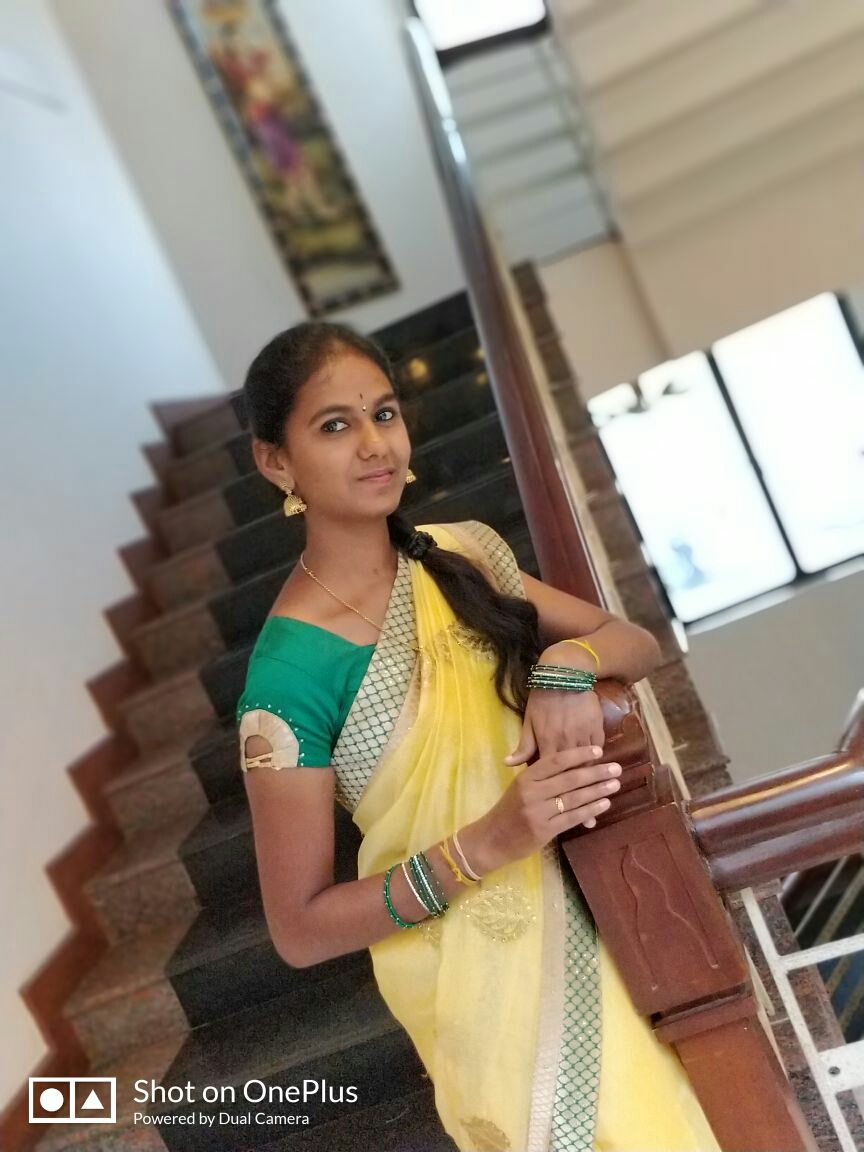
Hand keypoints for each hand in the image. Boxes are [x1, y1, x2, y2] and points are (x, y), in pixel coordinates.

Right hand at [471, 745, 621, 872]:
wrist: (492, 839)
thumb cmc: (509, 811)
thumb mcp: (520, 787)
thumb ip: (541, 776)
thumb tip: (571, 763)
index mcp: (525, 777)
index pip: (556, 761)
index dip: (579, 755)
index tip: (599, 750)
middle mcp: (531, 792)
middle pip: (569, 779)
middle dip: (595, 772)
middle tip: (616, 768)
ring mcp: (537, 812)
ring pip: (573, 798)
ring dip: (597, 791)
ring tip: (615, 784)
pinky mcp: (543, 830)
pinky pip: (572, 817)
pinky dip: (590, 810)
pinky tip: (604, 804)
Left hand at [505, 648, 604, 825]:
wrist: (566, 674)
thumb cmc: (543, 699)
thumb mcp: (529, 721)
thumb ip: (524, 746)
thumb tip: (508, 764)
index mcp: (547, 744)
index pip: (552, 776)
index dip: (557, 795)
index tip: (562, 814)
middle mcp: (566, 743)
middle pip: (575, 776)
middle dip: (582, 799)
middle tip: (589, 820)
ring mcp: (584, 736)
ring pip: (590, 766)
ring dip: (596, 785)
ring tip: (603, 803)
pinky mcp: (597, 729)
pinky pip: (599, 751)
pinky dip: (601, 765)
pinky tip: (606, 778)